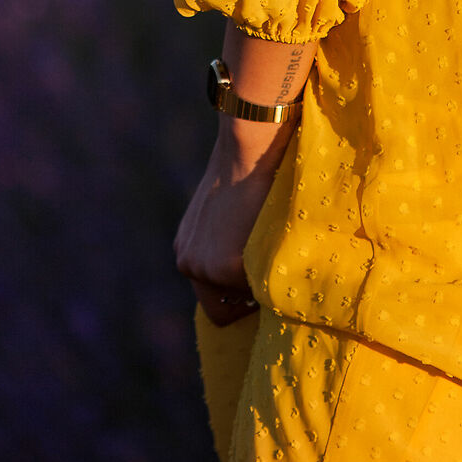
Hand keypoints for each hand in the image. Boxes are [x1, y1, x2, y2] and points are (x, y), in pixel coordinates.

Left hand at [174, 118, 294, 325]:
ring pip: (241, 303)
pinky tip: (274, 241)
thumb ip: (229, 242)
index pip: (211, 298)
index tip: (259, 280)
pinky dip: (270, 274)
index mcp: (186, 249)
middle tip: (268, 274)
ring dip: (259, 285)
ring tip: (272, 250)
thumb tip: (253, 262)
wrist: (249, 149)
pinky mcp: (224, 267)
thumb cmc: (248, 170)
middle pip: (221, 311)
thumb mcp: (227, 212)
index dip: (237, 296)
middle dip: (246, 301)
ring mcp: (203, 268)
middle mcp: (187, 263)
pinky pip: (257, 290)